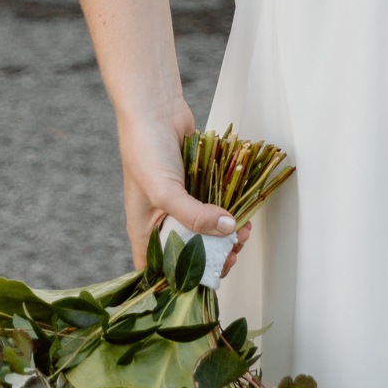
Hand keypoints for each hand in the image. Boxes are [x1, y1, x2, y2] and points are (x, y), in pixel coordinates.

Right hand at [117, 107, 249, 273]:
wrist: (154, 106)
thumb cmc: (145, 150)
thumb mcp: (165, 191)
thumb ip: (195, 215)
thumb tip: (229, 230)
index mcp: (145, 231)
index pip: (160, 270)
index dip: (183, 281)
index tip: (209, 279)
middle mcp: (162, 221)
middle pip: (190, 253)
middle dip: (214, 257)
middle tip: (233, 254)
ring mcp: (180, 202)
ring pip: (206, 229)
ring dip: (226, 235)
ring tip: (243, 232)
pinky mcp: (196, 185)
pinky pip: (213, 204)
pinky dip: (228, 210)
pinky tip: (242, 213)